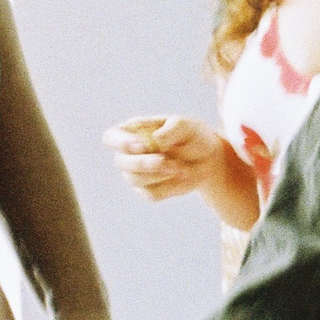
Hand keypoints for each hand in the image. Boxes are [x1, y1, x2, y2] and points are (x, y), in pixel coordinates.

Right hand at [103, 116, 231, 201]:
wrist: (208, 158)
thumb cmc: (192, 136)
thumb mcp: (187, 126)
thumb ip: (171, 129)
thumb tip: (156, 140)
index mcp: (132, 131)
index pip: (111, 137)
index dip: (122, 144)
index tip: (143, 146)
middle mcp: (129, 154)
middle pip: (121, 163)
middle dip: (144, 163)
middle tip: (165, 161)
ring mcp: (136, 174)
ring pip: (135, 180)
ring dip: (159, 174)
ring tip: (182, 167)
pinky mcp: (148, 190)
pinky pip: (150, 194)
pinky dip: (169, 187)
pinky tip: (182, 176)